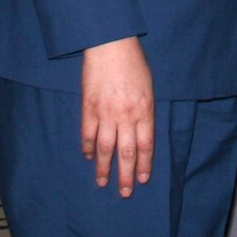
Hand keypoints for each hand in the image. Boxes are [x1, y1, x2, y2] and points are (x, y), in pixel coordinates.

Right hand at [81, 36, 154, 194]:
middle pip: (126, 152)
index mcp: (144, 110)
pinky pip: (87, 133)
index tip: (141, 179)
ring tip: (102, 182)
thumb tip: (140, 131)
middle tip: (124, 193)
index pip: (145, 145)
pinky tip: (89, 157)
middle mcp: (126, 116)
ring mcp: (105, 113)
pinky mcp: (88, 107)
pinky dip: (88, 147)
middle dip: (125, 175)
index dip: (143, 164)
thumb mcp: (148, 86)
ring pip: (105, 148)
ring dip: (104, 168)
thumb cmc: (133, 62)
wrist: (110, 44)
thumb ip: (145, 110)